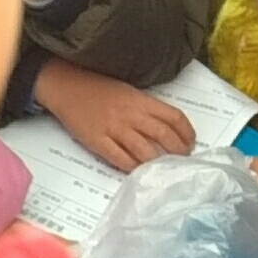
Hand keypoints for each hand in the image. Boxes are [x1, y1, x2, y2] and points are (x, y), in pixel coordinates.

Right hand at [35, 59, 193, 172]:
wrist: (66, 85)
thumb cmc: (98, 88)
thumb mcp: (129, 91)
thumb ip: (147, 108)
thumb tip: (167, 128)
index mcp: (141, 100)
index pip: (173, 117)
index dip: (187, 132)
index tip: (191, 143)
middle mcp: (131, 114)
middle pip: (163, 135)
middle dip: (178, 151)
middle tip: (182, 160)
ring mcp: (114, 129)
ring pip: (144, 151)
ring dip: (159, 163)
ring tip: (165, 169)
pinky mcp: (97, 141)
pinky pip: (120, 159)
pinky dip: (133, 168)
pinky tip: (140, 171)